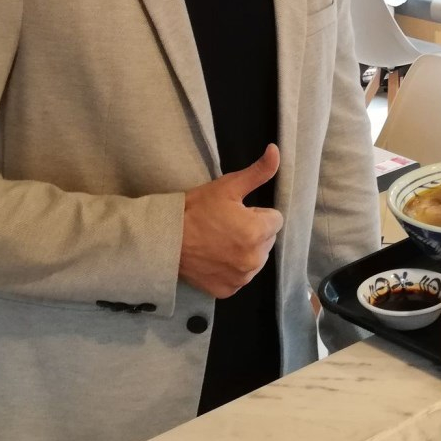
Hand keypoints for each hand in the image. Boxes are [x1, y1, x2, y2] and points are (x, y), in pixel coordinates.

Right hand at [179, 145, 284, 299]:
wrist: (165, 240)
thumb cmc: (196, 210)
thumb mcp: (228, 186)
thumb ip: (258, 171)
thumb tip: (276, 150)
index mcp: (258, 232)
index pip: (275, 219)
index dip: (256, 213)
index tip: (235, 212)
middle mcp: (254, 259)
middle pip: (266, 240)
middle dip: (253, 232)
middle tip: (225, 226)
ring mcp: (241, 278)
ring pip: (255, 259)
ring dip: (244, 251)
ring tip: (219, 241)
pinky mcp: (227, 290)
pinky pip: (240, 277)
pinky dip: (231, 268)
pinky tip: (214, 257)